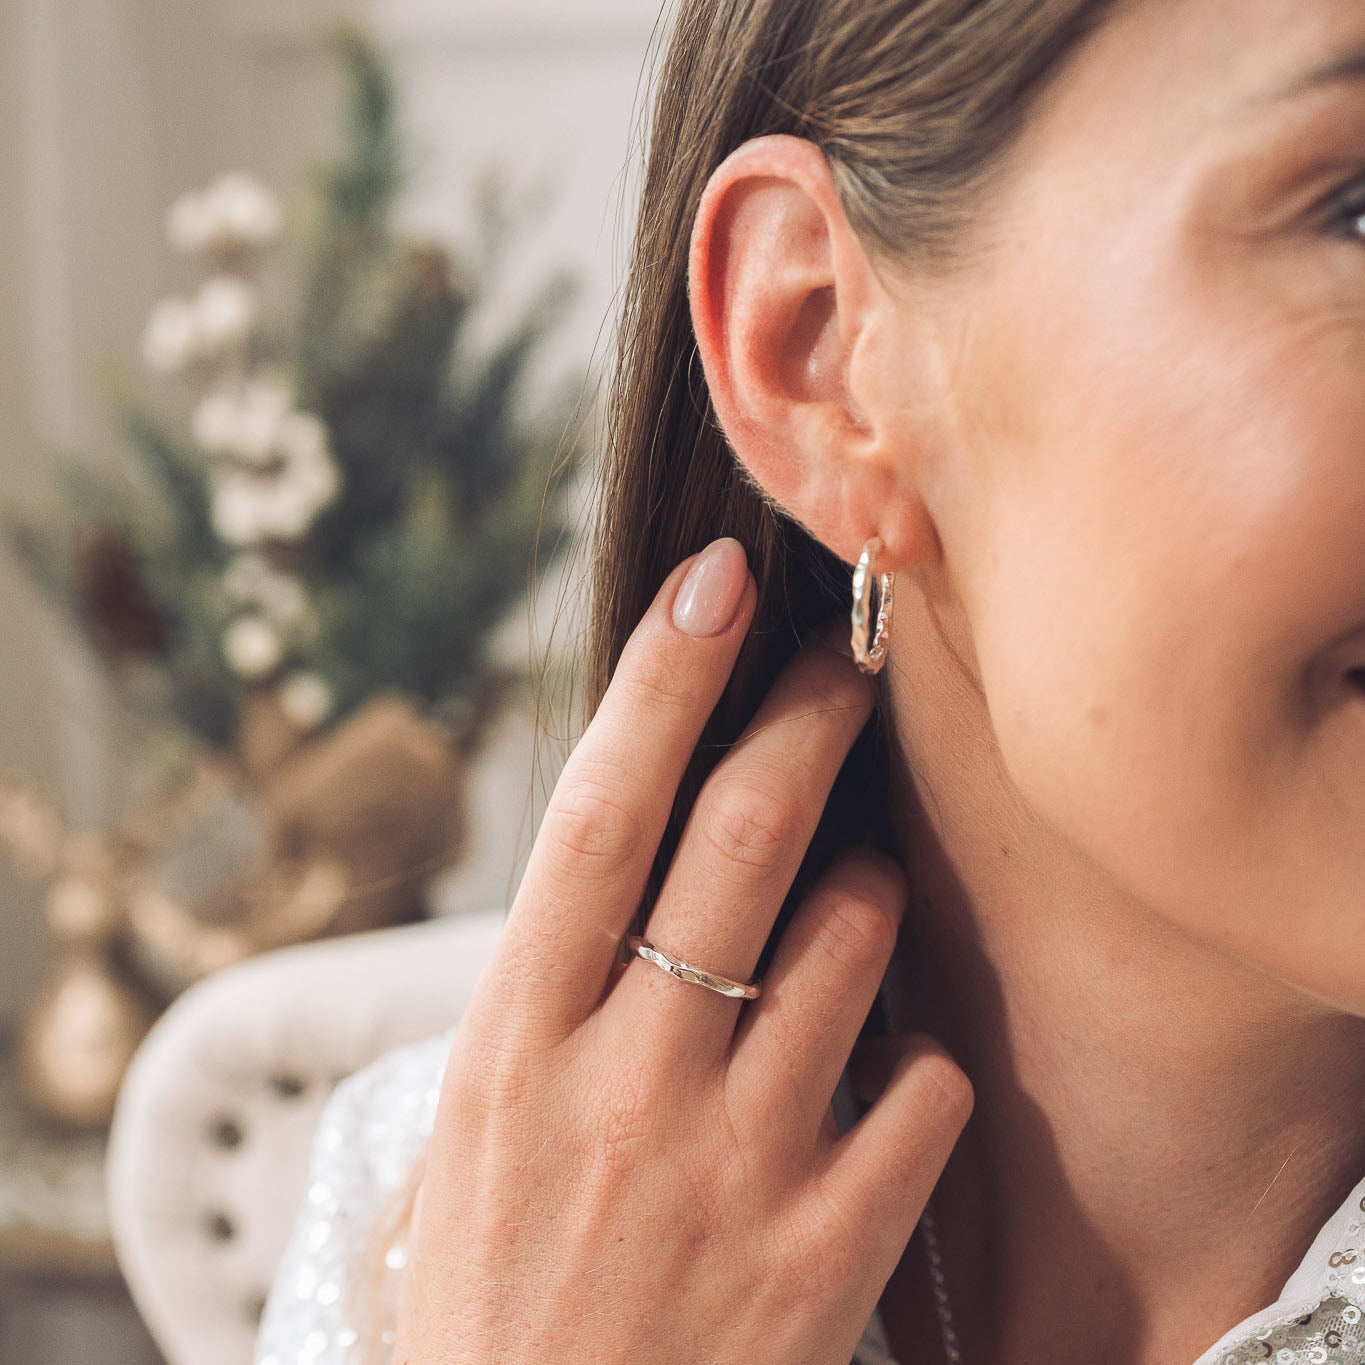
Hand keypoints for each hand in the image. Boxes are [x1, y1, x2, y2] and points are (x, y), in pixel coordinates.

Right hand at [393, 537, 973, 1364]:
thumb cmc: (499, 1291)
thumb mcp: (479, 1127)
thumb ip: (556, 989)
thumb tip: (644, 846)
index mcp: (514, 1041)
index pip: (594, 816)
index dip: (660, 683)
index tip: (713, 583)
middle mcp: (623, 1082)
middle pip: (742, 839)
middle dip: (806, 718)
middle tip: (844, 656)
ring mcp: (734, 1164)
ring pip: (854, 937)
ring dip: (866, 892)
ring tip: (840, 908)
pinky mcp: (829, 1250)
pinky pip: (923, 1081)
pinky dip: (913, 1055)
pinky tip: (874, 1082)